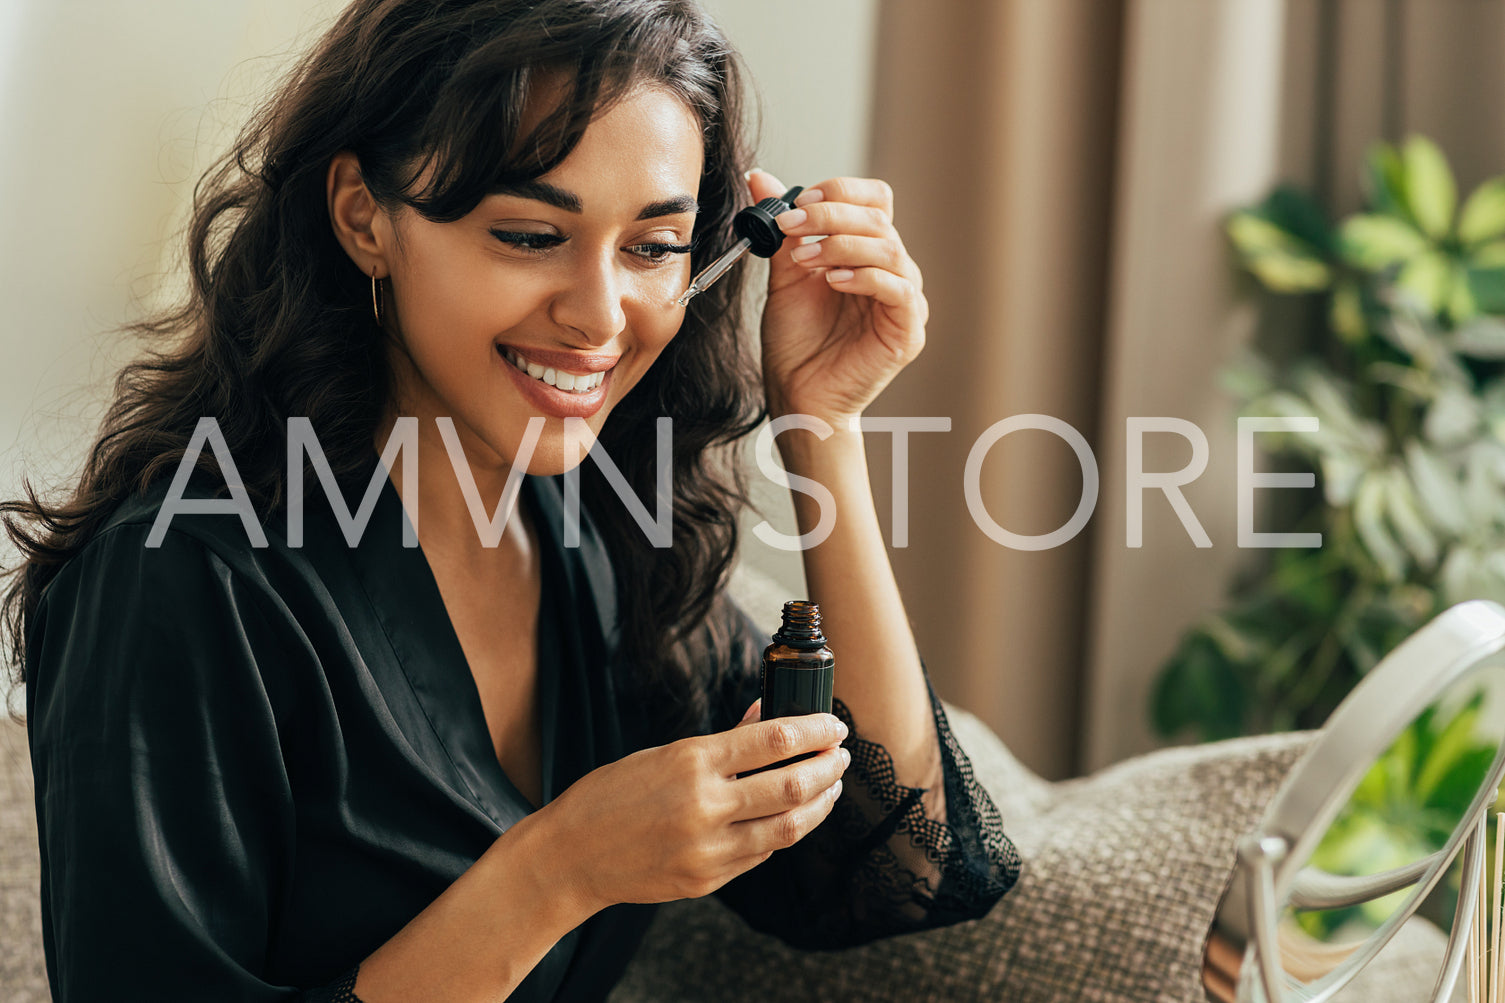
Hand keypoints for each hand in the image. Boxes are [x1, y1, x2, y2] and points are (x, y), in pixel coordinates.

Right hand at [536, 705, 849, 912]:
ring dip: (819, 804)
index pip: (774, 739)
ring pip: (789, 827)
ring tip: (830, 787)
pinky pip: (761, 854)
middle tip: (841, 755)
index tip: (833, 726)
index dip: (814, 730)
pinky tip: (790, 817)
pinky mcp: (707, 880)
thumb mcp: (663, 753)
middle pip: (793, 784)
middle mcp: (705, 805)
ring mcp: (708, 849)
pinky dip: (782, 832)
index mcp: (692, 761)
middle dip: (828, 767)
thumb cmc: (611, 795)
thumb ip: (722, 741)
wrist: (571, 855)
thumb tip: (767, 716)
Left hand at [749, 169, 928, 425]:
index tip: (798, 203)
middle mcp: (892, 271)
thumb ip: (781, 230)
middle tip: (792, 226)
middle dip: (830, 216)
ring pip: (888, 249)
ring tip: (804, 261)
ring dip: (841, 245)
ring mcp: (905, 301)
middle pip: (879, 219)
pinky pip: (899, 290)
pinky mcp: (908, 331)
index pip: (873, 200)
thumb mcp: (785, 276)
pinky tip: (832, 281)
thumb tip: (759, 178)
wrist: (798, 396)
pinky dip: (864, 277)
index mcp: (867, 253)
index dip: (840, 193)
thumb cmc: (796, 342)